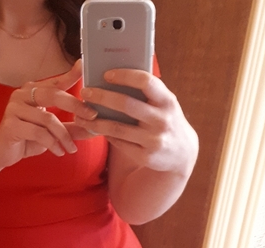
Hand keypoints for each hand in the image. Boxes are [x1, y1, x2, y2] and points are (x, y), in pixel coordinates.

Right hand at [0, 60, 97, 169]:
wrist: (2, 152)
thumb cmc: (27, 138)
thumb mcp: (52, 132)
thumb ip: (71, 127)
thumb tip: (95, 128)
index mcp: (33, 91)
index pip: (55, 82)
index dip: (70, 74)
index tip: (84, 66)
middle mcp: (22, 94)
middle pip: (53, 95)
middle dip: (75, 106)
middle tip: (92, 117)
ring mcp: (14, 108)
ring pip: (48, 119)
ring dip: (64, 136)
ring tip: (72, 148)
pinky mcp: (10, 124)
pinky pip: (38, 133)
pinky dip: (52, 144)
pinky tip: (59, 152)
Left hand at [74, 69, 197, 175]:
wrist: (182, 154)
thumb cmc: (166, 120)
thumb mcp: (165, 104)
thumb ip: (147, 93)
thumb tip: (114, 77)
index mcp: (167, 101)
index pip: (145, 82)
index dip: (124, 76)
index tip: (106, 74)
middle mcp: (162, 120)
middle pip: (126, 105)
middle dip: (102, 97)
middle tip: (85, 92)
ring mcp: (153, 140)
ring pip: (117, 128)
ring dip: (96, 121)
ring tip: (82, 115)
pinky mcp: (145, 156)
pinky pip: (119, 143)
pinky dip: (106, 135)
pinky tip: (96, 128)